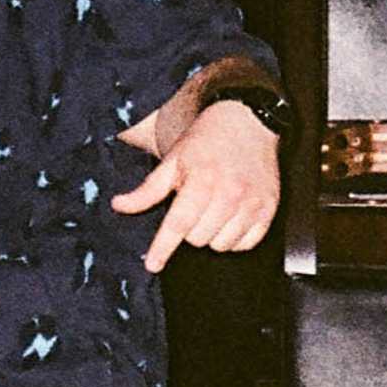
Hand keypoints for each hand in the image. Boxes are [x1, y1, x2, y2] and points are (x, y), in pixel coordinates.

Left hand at [111, 97, 278, 271]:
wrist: (248, 122)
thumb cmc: (207, 140)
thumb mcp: (173, 161)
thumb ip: (148, 189)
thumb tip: (119, 205)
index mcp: (202, 181)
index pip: (178, 225)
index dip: (163, 248)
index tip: (153, 265)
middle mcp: (230, 194)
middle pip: (198, 239)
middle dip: (189, 228)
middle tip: (193, 206)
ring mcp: (252, 204)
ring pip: (221, 245)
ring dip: (212, 234)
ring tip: (212, 209)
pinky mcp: (268, 210)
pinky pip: (245, 244)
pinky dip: (234, 237)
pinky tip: (230, 217)